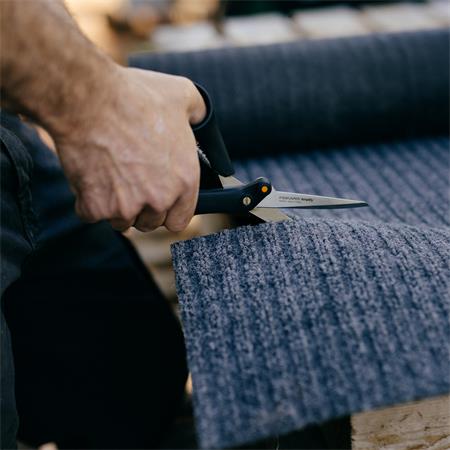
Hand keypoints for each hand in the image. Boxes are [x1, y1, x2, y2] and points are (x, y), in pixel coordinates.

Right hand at [53, 66, 205, 231]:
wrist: (89, 100)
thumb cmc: (136, 97)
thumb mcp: (184, 97)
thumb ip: (200, 116)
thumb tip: (202, 123)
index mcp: (185, 181)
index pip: (180, 220)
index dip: (169, 211)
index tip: (159, 201)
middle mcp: (159, 199)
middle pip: (150, 222)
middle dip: (142, 207)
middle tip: (131, 181)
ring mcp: (127, 207)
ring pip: (122, 221)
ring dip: (116, 206)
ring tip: (110, 175)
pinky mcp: (96, 207)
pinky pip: (91, 215)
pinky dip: (88, 200)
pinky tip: (90, 175)